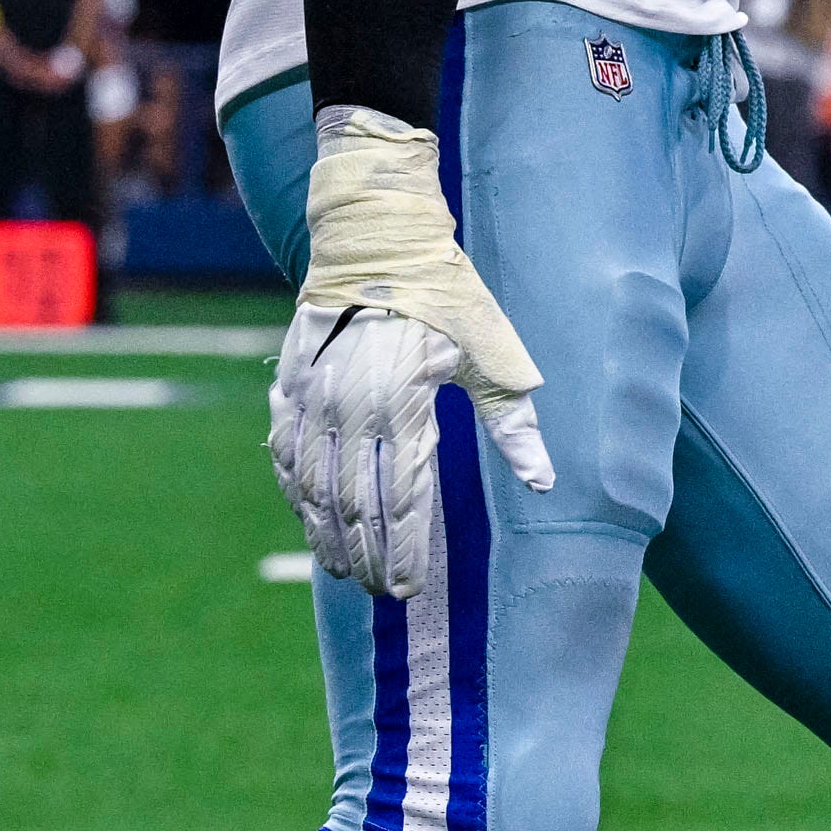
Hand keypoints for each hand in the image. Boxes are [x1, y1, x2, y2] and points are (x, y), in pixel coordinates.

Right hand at [270, 106, 554, 593]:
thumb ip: (515, 423)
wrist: (377, 237)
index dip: (402, 551)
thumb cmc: (448, 296)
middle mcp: (351, 408)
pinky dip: (296, 493)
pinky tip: (308, 520)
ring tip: (342, 572)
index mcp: (404, 405)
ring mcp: (313, 398)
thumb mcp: (492, 354)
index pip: (400, 500)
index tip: (407, 588)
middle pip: (353, 505)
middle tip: (379, 592)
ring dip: (326, 535)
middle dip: (366, 556)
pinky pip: (285, 454)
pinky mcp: (289, 385)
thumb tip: (544, 481)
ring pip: (313, 487)